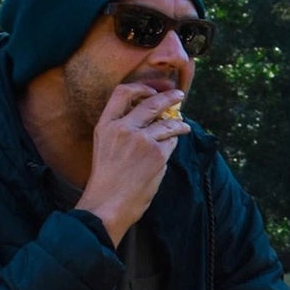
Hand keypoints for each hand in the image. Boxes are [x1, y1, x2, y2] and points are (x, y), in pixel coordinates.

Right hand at [80, 83, 189, 244]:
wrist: (109, 201)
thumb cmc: (108, 179)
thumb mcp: (106, 146)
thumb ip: (123, 131)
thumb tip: (151, 120)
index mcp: (106, 125)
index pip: (121, 93)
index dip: (141, 87)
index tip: (152, 90)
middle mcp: (123, 128)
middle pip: (150, 103)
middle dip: (168, 97)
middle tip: (179, 95)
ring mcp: (142, 140)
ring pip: (167, 124)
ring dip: (179, 124)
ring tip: (184, 126)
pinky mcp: (158, 154)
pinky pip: (171, 143)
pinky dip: (173, 144)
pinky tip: (171, 148)